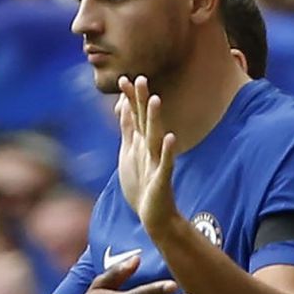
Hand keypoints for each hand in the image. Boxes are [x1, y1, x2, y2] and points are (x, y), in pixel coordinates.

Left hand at [117, 76, 179, 233]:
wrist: (154, 216)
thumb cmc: (142, 184)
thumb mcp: (129, 153)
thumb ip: (127, 130)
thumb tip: (124, 107)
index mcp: (140, 144)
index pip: (135, 117)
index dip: (130, 100)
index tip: (124, 78)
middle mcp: (149, 149)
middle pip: (145, 121)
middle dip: (142, 101)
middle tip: (141, 78)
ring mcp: (157, 163)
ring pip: (154, 138)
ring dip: (155, 119)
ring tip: (155, 100)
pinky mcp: (162, 179)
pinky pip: (166, 163)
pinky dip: (167, 151)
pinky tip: (170, 137)